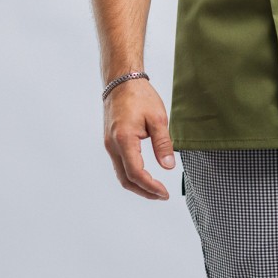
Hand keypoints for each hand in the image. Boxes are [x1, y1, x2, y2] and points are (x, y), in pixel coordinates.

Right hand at [103, 79, 176, 199]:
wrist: (120, 81)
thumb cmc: (139, 96)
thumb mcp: (158, 119)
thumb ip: (163, 144)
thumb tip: (168, 166)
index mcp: (124, 139)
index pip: (136, 173)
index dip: (151, 187)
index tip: (165, 192)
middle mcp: (112, 145)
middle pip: (125, 179)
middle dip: (144, 191)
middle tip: (161, 195)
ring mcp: (109, 144)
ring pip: (120, 174)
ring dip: (137, 185)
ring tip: (155, 189)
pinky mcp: (110, 142)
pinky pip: (119, 165)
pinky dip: (131, 175)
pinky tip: (144, 176)